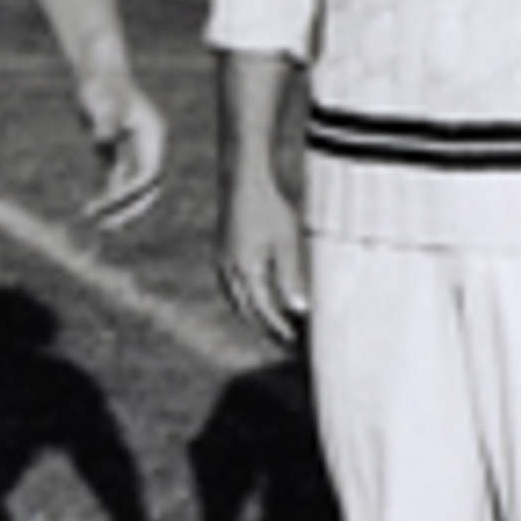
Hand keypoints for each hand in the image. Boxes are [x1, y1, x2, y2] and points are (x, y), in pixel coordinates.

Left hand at [78, 69, 166, 229]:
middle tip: (108, 226)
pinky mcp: (122, 155)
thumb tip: (102, 140)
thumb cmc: (100, 84)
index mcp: (153, 136)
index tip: (111, 203)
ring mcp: (137, 152)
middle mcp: (150, 147)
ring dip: (118, 208)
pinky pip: (119, 184)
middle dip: (129, 209)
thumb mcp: (101, 100)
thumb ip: (105, 120)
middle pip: (147, 189)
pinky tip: (92, 210)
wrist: (95, 74)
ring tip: (97, 223)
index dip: (133, 192)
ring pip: (133, 191)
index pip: (149, 174)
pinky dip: (109, 197)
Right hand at [219, 154, 306, 345]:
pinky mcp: (223, 253)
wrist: (242, 179)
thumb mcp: (286, 242)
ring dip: (253, 316)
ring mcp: (223, 263)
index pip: (264, 312)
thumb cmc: (268, 206)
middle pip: (247, 312)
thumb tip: (298, 310)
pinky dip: (244, 300)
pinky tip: (255, 297)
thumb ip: (290, 278)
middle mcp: (230, 272)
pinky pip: (231, 287)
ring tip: (273, 326)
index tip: (295, 342)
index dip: (279, 329)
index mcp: (246, 271)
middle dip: (266, 328)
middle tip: (286, 341)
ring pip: (236, 302)